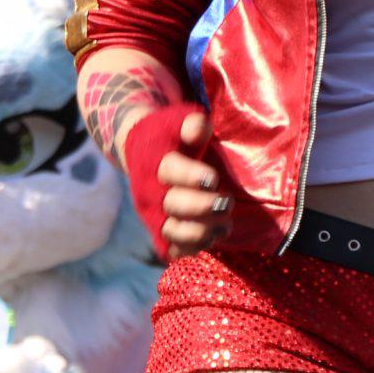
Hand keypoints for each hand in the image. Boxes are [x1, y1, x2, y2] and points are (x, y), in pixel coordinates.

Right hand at [122, 105, 234, 258]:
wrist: (146, 152)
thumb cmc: (172, 136)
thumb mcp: (180, 123)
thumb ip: (192, 125)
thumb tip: (199, 128)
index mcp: (157, 163)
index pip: (171, 171)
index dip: (191, 176)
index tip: (212, 178)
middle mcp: (153, 193)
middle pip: (174, 205)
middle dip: (204, 206)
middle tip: (227, 201)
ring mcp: (156, 215)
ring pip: (173, 232)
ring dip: (202, 232)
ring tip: (226, 224)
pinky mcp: (161, 231)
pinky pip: (172, 250)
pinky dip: (192, 248)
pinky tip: (213, 236)